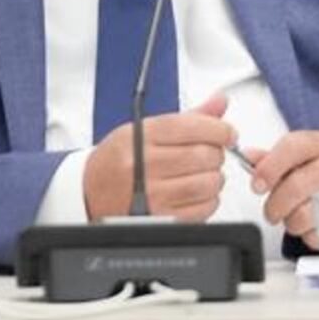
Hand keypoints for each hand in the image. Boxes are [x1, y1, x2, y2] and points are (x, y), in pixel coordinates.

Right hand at [83, 93, 232, 219]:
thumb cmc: (119, 160)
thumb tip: (220, 101)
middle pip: (203, 155)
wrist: (90, 193)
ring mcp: (152, 194)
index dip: (220, 129)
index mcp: (141, 137)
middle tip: (209, 153)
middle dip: (216, 153)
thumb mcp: (146, 130)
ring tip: (202, 173)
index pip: (192, 127)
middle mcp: (144, 164)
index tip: (227, 133)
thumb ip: (189, 117)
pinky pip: (204, 208)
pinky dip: (209, 199)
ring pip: (208, 182)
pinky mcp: (161, 218)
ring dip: (214, 177)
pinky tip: (196, 192)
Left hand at [246, 130, 318, 245]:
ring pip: (306, 214)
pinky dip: (310, 235)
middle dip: (276, 204)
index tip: (257, 185)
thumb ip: (271, 160)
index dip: (269, 167)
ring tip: (296, 217)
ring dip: (293, 222)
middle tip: (271, 211)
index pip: (293, 147)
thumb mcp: (299, 161)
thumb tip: (248, 157)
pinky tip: (314, 225)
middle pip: (297, 184)